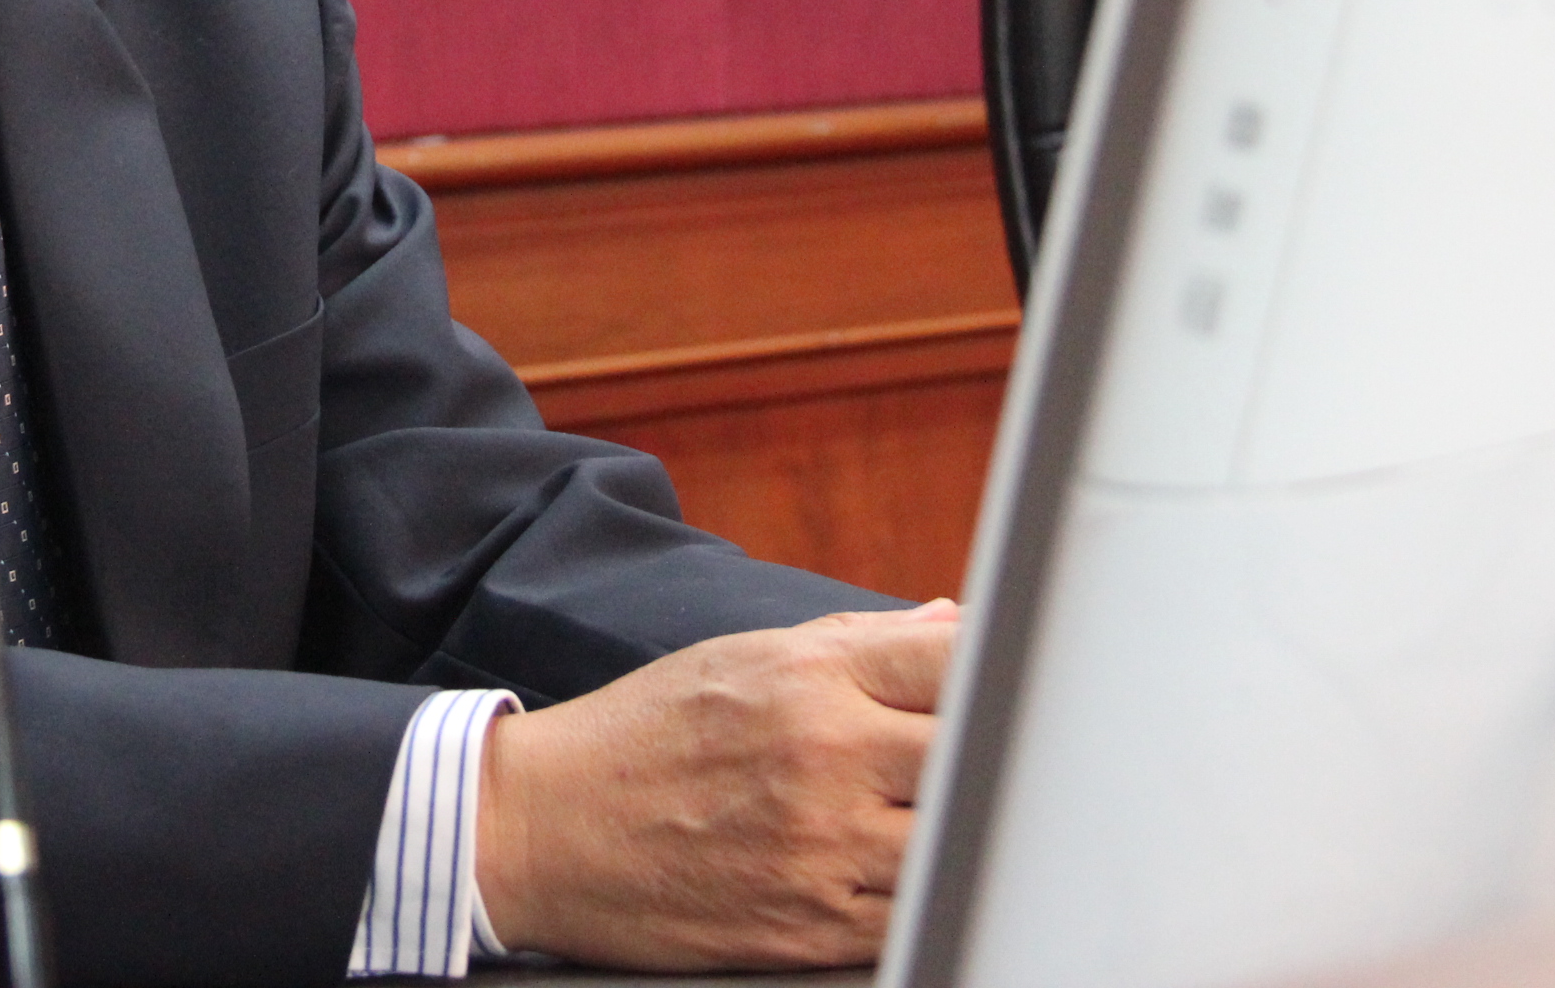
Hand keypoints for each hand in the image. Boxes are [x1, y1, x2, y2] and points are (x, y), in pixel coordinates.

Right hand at [472, 601, 956, 971]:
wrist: (543, 827)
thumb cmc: (643, 735)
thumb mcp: (739, 659)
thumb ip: (856, 644)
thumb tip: (950, 627)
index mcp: (809, 675)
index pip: (958, 662)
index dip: (1001, 676)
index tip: (1011, 691)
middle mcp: (823, 753)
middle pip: (977, 755)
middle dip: (997, 758)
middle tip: (1003, 766)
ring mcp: (821, 847)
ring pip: (957, 847)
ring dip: (964, 835)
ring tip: (954, 825)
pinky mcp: (810, 927)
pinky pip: (915, 919)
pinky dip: (927, 901)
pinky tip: (913, 881)